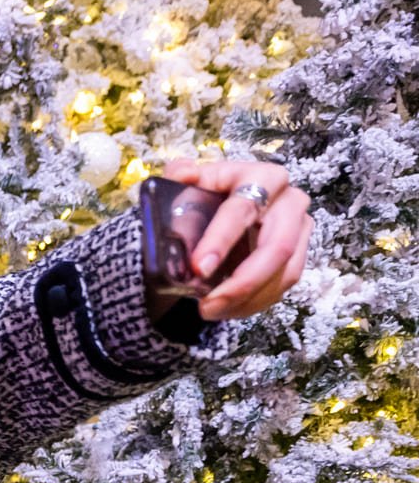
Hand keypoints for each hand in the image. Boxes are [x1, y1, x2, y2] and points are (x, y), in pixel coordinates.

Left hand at [160, 158, 310, 321]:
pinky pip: (285, 284)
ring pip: (285, 271)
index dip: (221, 240)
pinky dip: (256, 302)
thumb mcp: (189, 184)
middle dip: (243, 281)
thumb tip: (183, 172)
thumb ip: (181, 177)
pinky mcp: (300, 252)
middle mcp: (289, 200)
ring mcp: (300, 228)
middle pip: (277, 247)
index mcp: (260, 177)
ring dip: (248, 298)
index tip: (198, 268)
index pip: (242, 209)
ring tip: (211, 310)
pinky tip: (229, 309)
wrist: (217, 212)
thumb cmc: (205, 196)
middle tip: (208, 304)